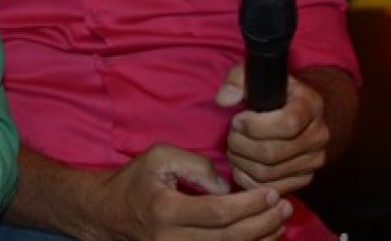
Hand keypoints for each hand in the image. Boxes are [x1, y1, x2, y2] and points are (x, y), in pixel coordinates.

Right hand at [83, 144, 290, 240]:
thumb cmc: (134, 181)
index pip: (219, 213)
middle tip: (284, 205)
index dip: (250, 205)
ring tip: (279, 221)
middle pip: (231, 238)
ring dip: (260, 240)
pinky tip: (261, 237)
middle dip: (263, 222)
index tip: (271, 192)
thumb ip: (196, 166)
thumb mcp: (159, 158)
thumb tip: (228, 187)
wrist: (105, 214)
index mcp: (167, 211)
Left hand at [216, 65, 328, 193]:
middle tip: (231, 135)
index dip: (254, 125)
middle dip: (241, 145)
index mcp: (311, 105)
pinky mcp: (305, 178)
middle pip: (272, 153)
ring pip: (268, 173)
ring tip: (234, 148)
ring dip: (241, 162)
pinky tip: (241, 164)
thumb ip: (237, 80)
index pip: (286, 124)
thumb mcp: (256, 75)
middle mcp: (318, 135)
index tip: (238, 119)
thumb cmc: (272, 91)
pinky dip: (249, 179)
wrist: (296, 109)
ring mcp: (314, 160)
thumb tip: (224, 99)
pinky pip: (271, 188)